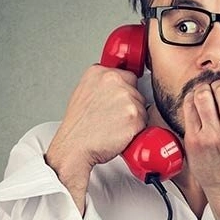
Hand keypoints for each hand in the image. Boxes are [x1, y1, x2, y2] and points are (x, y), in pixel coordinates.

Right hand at [46, 65, 146, 211]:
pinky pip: (145, 121)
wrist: (75, 147)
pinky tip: (120, 132)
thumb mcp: (84, 93)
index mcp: (98, 72)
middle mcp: (113, 80)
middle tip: (113, 117)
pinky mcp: (134, 115)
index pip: (126, 75)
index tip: (119, 101)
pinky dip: (136, 129)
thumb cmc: (78, 127)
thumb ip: (102, 84)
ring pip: (142, 106)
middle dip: (130, 104)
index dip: (125, 91)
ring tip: (115, 125)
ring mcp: (125, 96)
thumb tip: (118, 85)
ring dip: (134, 117)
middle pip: (136, 90)